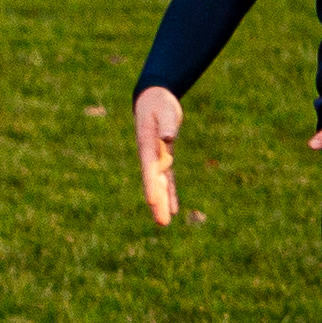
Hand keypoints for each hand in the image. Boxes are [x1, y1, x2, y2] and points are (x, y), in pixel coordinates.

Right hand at [133, 85, 183, 227]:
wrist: (152, 99)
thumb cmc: (159, 103)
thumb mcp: (164, 111)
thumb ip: (166, 125)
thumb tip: (168, 139)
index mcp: (147, 145)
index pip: (149, 169)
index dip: (151, 186)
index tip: (153, 202)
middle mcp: (150, 156)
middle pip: (153, 183)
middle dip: (158, 203)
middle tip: (162, 223)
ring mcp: (157, 158)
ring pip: (160, 185)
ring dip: (163, 203)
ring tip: (164, 223)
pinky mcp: (165, 158)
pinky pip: (168, 179)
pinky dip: (170, 193)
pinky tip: (174, 209)